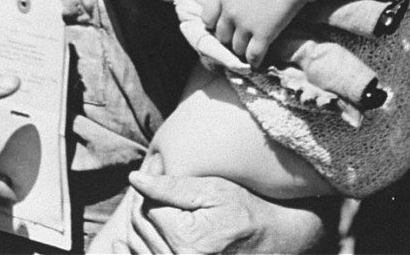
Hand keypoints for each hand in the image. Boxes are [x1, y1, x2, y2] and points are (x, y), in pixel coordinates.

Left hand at [123, 154, 331, 253]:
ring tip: (157, 200)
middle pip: (140, 227)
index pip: (147, 207)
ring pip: (138, 244)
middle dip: (144, 200)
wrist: (274, 242)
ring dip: (141, 221)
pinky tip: (135, 236)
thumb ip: (172, 186)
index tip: (160, 165)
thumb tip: (135, 179)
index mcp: (186, 241)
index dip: (151, 182)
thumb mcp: (213, 190)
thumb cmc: (246, 211)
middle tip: (158, 176)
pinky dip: (139, 246)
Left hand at [201, 0, 306, 67]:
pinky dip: (254, 61)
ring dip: (243, 50)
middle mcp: (230, 11)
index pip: (207, 17)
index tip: (221, 26)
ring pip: (237, 48)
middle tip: (239, 38)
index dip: (214, 24)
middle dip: (229, 38)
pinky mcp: (262, 35)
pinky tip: (258, 63)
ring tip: (250, 50)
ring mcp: (245, 25)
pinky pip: (253, 56)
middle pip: (222, 36)